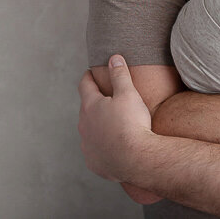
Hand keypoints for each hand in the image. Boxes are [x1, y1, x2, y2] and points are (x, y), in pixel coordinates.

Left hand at [77, 55, 154, 183]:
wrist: (135, 159)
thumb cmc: (131, 123)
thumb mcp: (128, 94)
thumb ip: (120, 75)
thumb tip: (114, 58)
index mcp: (90, 106)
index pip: (85, 85)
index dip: (88, 77)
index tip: (90, 73)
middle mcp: (84, 126)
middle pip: (86, 109)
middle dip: (94, 103)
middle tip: (105, 98)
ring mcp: (87, 145)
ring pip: (90, 131)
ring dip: (98, 126)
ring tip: (111, 124)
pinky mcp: (94, 162)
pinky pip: (96, 151)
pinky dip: (103, 146)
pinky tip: (114, 146)